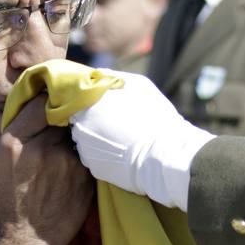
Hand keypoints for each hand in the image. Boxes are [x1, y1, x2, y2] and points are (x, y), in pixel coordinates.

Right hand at [0, 95, 92, 244]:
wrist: (28, 239)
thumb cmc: (8, 199)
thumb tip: (11, 102)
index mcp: (15, 143)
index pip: (39, 103)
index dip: (47, 97)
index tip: (51, 97)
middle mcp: (42, 149)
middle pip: (62, 115)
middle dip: (62, 114)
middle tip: (63, 116)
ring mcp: (67, 164)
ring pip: (76, 134)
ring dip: (73, 134)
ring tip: (65, 145)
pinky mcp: (85, 177)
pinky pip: (86, 153)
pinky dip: (82, 154)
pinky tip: (72, 164)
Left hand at [69, 72, 213, 209]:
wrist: (166, 156)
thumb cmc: (155, 117)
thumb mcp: (139, 85)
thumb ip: (113, 77)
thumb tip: (99, 74)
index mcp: (89, 104)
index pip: (79, 100)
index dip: (92, 102)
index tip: (107, 105)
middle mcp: (80, 128)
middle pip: (81, 121)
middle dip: (94, 120)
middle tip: (117, 122)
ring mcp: (85, 151)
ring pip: (86, 140)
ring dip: (98, 138)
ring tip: (122, 139)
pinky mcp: (94, 169)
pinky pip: (95, 157)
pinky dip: (104, 154)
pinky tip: (122, 153)